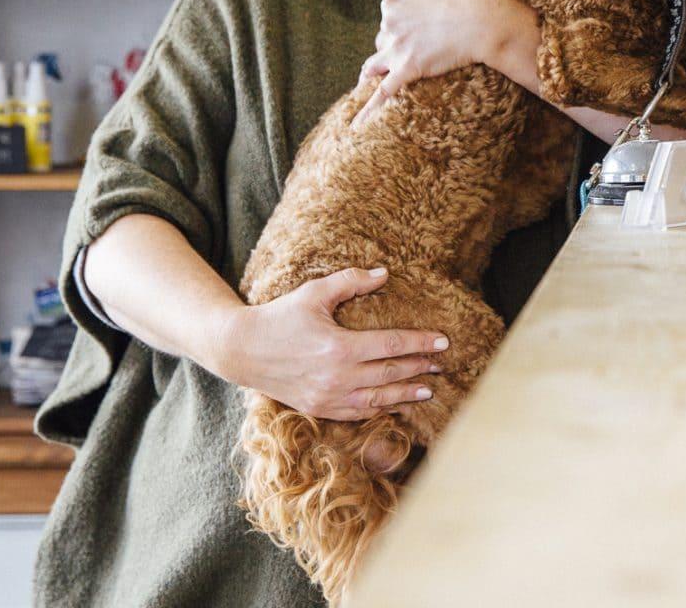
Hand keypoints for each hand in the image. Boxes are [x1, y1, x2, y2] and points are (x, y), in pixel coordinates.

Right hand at [217, 267, 448, 419]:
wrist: (241, 351)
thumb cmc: (279, 317)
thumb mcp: (314, 293)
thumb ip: (350, 282)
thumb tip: (384, 274)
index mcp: (339, 347)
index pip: (392, 346)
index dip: (420, 343)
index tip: (443, 341)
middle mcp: (337, 377)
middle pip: (390, 373)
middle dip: (420, 368)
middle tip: (441, 363)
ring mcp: (328, 397)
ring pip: (378, 398)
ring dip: (406, 394)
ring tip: (428, 389)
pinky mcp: (319, 409)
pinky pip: (358, 412)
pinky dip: (380, 408)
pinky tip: (394, 403)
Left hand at [353, 0, 538, 126]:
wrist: (482, 18)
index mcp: (393, 4)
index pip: (388, 19)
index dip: (400, 27)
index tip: (412, 32)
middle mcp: (389, 26)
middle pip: (382, 42)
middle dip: (391, 49)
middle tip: (409, 55)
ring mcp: (396, 49)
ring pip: (375, 66)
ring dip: (370, 75)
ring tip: (364, 85)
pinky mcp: (407, 70)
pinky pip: (383, 93)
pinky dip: (368, 110)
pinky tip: (358, 125)